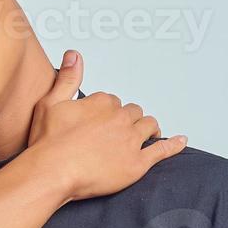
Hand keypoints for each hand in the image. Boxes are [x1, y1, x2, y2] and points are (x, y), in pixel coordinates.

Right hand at [26, 50, 187, 202]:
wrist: (51, 172)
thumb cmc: (47, 142)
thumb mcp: (50, 102)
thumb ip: (67, 77)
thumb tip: (75, 54)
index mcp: (102, 102)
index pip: (113, 101)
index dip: (108, 112)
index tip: (100, 123)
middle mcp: (120, 118)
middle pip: (133, 113)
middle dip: (129, 119)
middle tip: (120, 131)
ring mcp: (131, 141)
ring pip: (149, 126)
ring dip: (149, 128)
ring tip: (147, 134)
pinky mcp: (137, 163)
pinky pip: (162, 150)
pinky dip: (173, 145)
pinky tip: (181, 141)